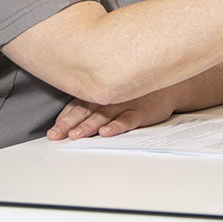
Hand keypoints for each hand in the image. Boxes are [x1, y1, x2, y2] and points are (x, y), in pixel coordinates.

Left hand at [46, 87, 178, 140]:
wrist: (170, 86)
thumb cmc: (138, 91)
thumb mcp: (115, 91)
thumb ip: (94, 100)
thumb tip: (68, 117)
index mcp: (102, 93)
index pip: (78, 105)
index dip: (64, 118)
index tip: (53, 130)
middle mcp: (111, 98)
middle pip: (86, 111)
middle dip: (69, 124)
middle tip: (57, 135)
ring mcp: (126, 104)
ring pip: (104, 115)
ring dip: (89, 126)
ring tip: (76, 135)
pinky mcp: (142, 111)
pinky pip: (127, 119)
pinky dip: (116, 126)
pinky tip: (107, 132)